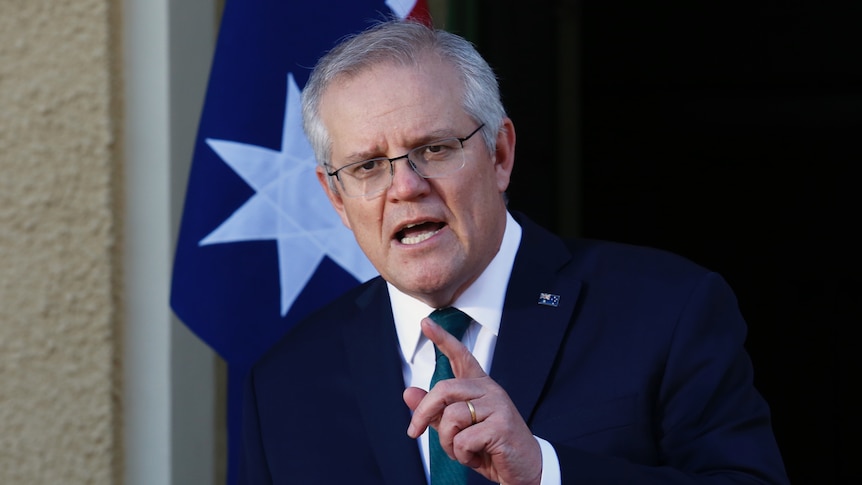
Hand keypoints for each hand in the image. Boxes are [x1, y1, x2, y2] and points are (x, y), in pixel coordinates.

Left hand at [403, 318, 541, 484]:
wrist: (526, 470)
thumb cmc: (491, 447)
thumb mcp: (458, 429)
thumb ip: (435, 411)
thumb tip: (407, 392)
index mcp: (480, 387)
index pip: (460, 356)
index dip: (442, 338)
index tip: (426, 322)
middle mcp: (490, 391)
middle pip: (443, 389)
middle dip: (423, 413)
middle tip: (413, 432)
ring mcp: (498, 406)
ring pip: (451, 417)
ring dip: (447, 442)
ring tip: (462, 451)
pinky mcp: (501, 426)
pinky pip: (463, 439)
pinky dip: (462, 454)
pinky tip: (476, 457)